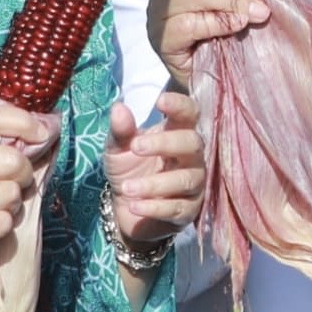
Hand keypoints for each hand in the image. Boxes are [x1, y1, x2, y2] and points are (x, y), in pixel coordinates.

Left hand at [105, 94, 202, 247]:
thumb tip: (118, 108)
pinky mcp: (189, 210)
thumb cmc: (129, 170)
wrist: (127, 208)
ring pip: (186, 179)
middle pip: (193, 143)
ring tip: (127, 187)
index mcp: (176, 133)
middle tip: (136, 147)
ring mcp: (194, 183)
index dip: (180, 105)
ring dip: (154, 183)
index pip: (189, 113)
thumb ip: (121, 130)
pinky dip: (155, 207)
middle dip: (165, 143)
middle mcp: (191, 156)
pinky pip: (178, 208)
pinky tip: (134, 206)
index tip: (160, 102)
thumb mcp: (118, 149)